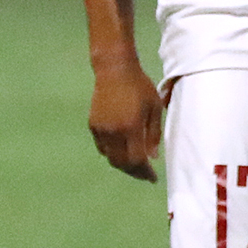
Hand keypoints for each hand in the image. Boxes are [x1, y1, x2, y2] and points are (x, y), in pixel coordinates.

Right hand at [88, 59, 163, 180]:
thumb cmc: (139, 86)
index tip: (153, 178)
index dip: (145, 172)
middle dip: (134, 172)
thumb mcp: (154, 108)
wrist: (114, 70)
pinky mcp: (93, 125)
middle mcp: (114, 132)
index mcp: (131, 127)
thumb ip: (154, 134)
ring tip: (135, 165)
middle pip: (122, 163)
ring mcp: (101, 129)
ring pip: (110, 157)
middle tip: (145, 174)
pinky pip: (102, 148)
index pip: (137, 160)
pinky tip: (122, 152)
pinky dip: (112, 154)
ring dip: (123, 165)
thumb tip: (152, 157)